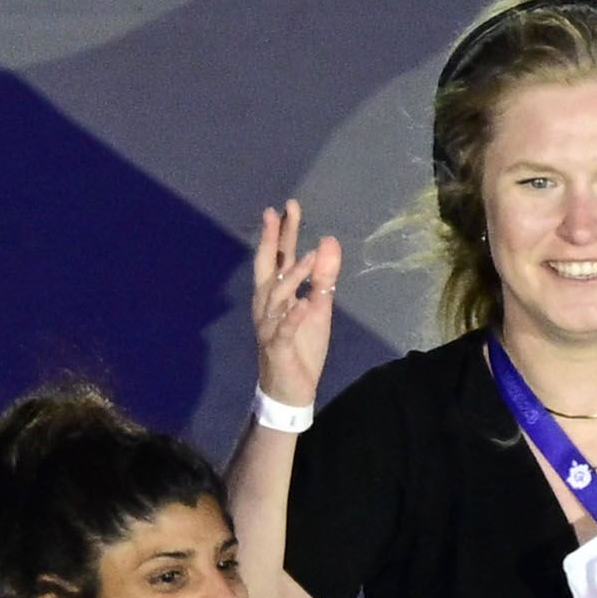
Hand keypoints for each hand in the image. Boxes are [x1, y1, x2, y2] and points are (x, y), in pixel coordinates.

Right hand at [245, 198, 340, 414]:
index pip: (278, 258)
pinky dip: (293, 317)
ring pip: (278, 297)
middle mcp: (268, 306)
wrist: (289, 390)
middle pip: (269, 268)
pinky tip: (304, 304)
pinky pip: (285, 330)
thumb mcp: (318, 309)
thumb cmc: (301, 347)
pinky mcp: (278, 348)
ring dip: (293, 277)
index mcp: (277, 295)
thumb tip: (329, 241)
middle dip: (274, 241)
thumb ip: (324, 278)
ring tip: (310, 257)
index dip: (282, 232)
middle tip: (279, 213)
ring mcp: (271, 327)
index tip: (288, 206)